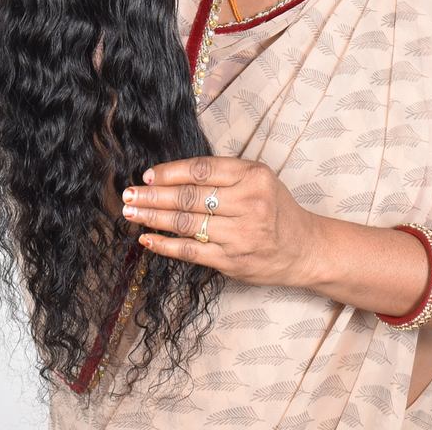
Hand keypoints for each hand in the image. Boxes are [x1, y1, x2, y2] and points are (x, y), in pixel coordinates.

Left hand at [120, 156, 322, 287]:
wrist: (304, 249)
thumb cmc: (275, 209)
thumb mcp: (258, 179)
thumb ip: (223, 176)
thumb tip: (169, 176)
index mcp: (253, 176)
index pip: (202, 170)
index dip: (170, 172)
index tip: (147, 175)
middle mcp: (248, 203)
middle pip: (190, 197)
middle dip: (153, 196)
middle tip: (128, 194)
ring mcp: (240, 234)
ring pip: (187, 223)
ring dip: (153, 218)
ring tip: (130, 212)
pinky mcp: (232, 261)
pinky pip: (191, 251)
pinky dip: (165, 245)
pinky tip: (147, 238)